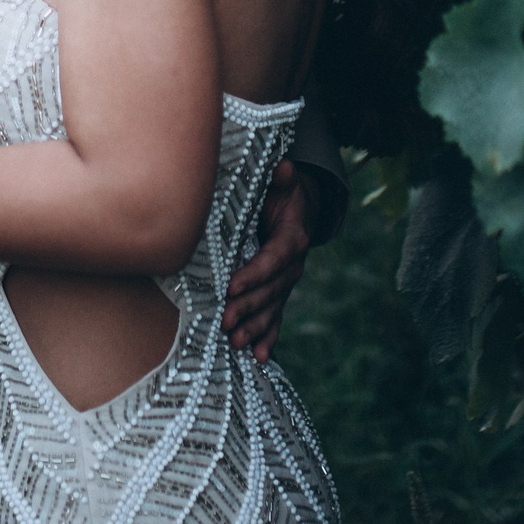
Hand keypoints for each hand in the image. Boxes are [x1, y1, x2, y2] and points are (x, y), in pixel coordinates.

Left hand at [222, 160, 317, 361]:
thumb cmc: (280, 192)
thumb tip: (284, 166)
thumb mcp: (281, 181)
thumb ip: (281, 178)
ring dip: (255, 327)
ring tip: (237, 344)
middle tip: (226, 321)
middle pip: (271, 289)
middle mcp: (294, 264)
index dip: (254, 273)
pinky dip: (269, 337)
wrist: (297, 207)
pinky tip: (261, 357)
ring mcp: (288, 282)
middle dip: (248, 307)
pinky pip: (276, 317)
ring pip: (272, 308)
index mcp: (293, 237)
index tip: (232, 286)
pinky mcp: (280, 292)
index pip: (274, 258)